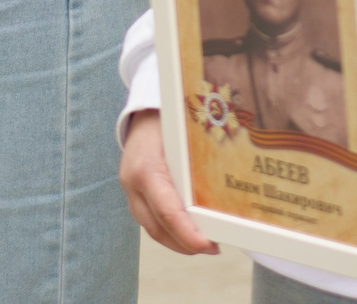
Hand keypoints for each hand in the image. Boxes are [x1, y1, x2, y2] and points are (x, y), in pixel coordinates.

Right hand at [119, 111, 217, 255]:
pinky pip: (150, 219)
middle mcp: (132, 182)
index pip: (167, 212)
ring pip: (152, 228)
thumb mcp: (185, 137)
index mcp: (146, 168)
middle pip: (158, 228)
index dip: (188, 234)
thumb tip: (227, 194)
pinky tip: (189, 230)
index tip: (209, 246)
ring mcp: (129, 189)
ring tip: (205, 243)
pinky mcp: (132, 193)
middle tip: (213, 248)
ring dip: (178, 241)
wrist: (143, 110)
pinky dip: (169, 230)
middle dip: (186, 244)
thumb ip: (198, 165)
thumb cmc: (168, 118)